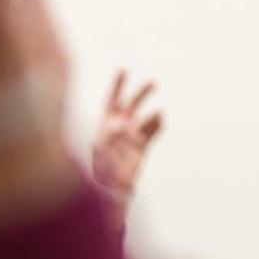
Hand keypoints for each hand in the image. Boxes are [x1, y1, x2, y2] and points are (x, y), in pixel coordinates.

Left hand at [91, 71, 163, 197]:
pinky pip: (152, 134)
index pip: (111, 101)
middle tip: (154, 82)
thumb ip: (109, 137)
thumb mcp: (100, 150)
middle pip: (131, 106)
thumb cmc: (98, 168)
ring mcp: (131, 139)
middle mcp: (118, 129)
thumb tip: (120, 126)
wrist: (108, 188)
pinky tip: (161, 120)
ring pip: (145, 120)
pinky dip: (158, 126)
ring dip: (153, 115)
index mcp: (104, 125)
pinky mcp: (141, 149)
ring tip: (159, 113)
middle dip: (141, 94)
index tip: (123, 70)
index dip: (117, 85)